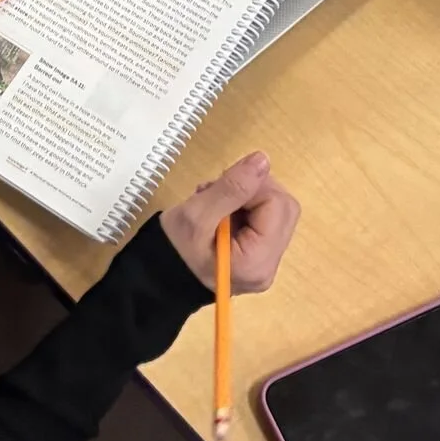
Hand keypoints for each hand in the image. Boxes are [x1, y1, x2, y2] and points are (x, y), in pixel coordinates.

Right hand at [160, 152, 299, 293]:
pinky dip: (244, 209)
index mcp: (257, 262)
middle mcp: (269, 267)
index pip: (277, 204)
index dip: (252, 186)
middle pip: (283, 208)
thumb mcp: (196, 215)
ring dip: (247, 197)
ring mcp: (265, 264)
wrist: (157, 280)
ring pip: (275, 212)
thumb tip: (262, 160)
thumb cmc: (172, 251)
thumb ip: (231, 187)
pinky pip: (264, 222)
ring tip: (212, 201)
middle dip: (253, 190)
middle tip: (216, 190)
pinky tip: (218, 212)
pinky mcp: (258, 259)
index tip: (220, 187)